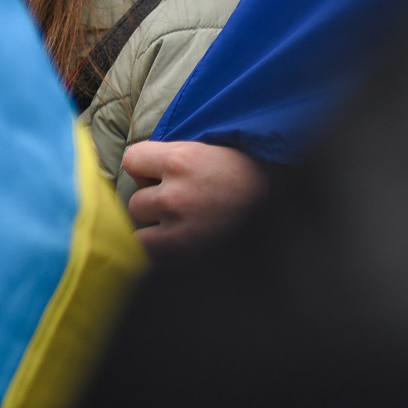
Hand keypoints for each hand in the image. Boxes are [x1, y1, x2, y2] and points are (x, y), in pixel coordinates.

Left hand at [122, 139, 266, 251]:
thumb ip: (170, 156)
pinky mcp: (186, 255)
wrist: (276, 201)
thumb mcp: (206, 148)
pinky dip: (163, 253)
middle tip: (177, 200)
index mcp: (180, 161)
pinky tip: (181, 242)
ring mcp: (179, 229)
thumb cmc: (241, 172)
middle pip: (134, 202)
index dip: (145, 166)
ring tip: (178, 223)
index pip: (131, 160)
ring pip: (139, 234)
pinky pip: (154, 258)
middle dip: (152, 201)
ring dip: (155, 230)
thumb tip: (140, 169)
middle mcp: (175, 195)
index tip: (160, 172)